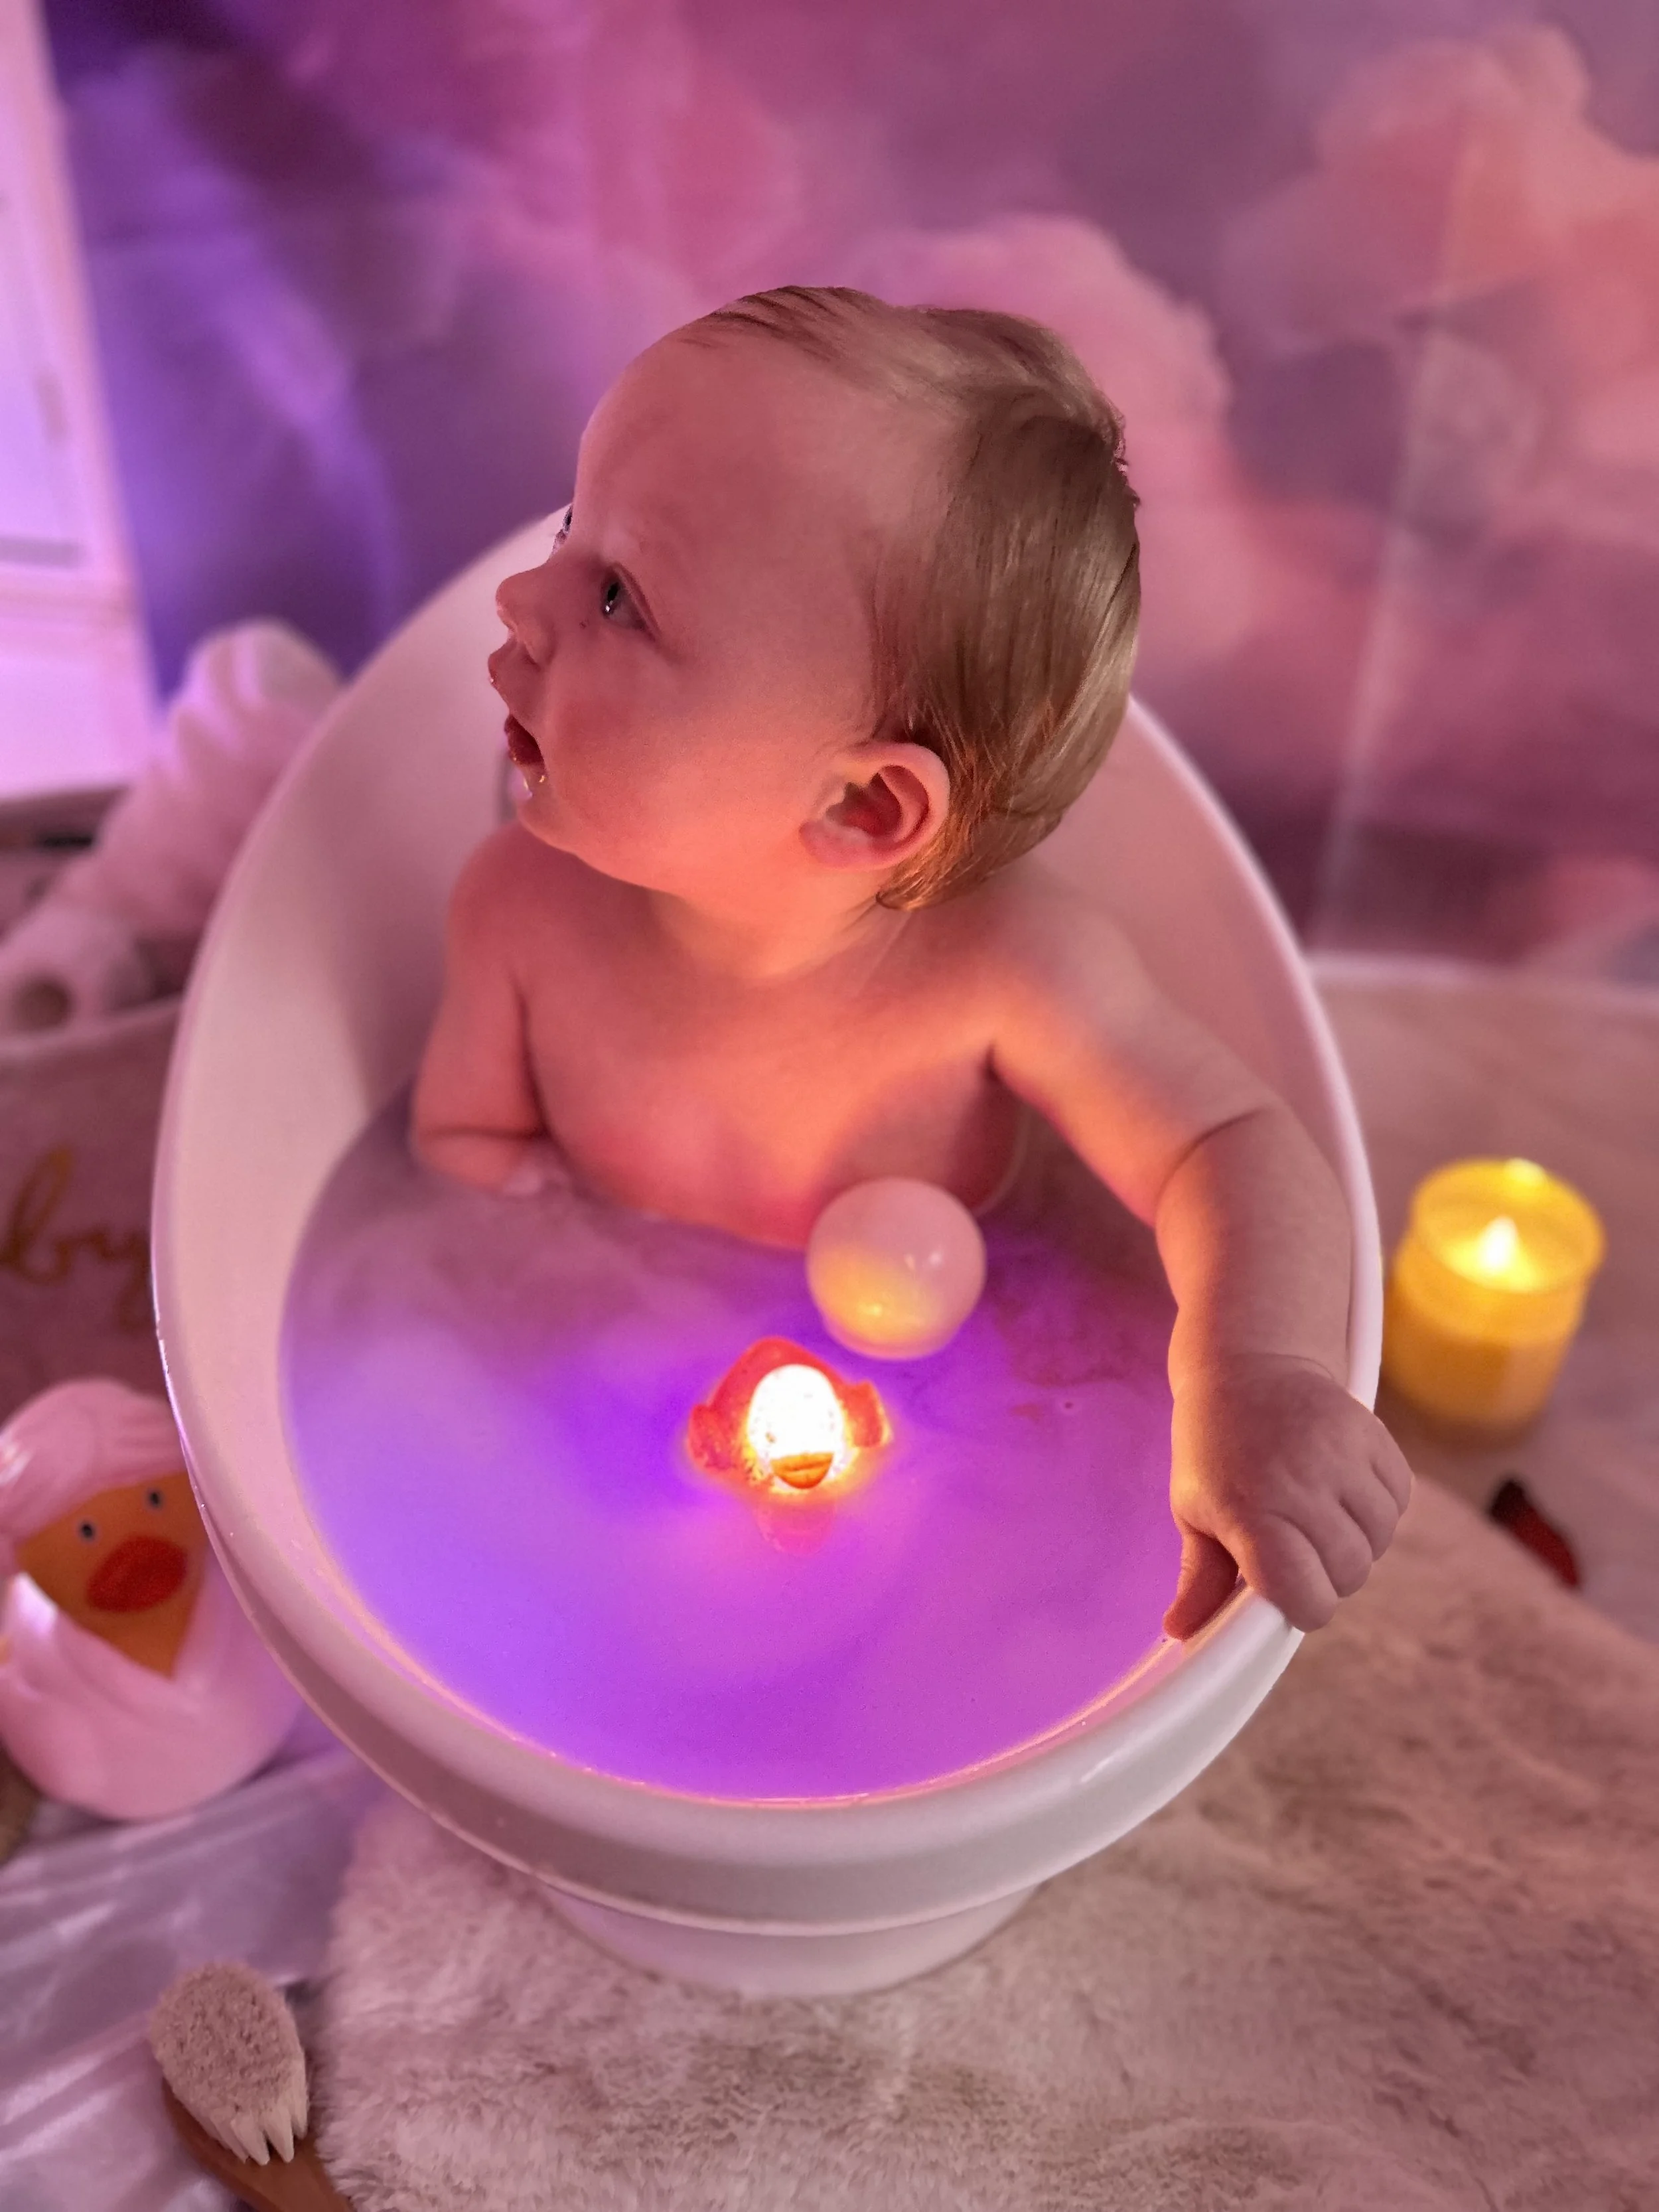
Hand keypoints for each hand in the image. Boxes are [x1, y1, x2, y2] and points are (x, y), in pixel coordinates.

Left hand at [1162, 1353, 1412, 1639]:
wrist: (1245, 1367)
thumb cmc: (1213, 1450)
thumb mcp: (1194, 1510)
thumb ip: (1200, 1577)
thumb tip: (1182, 1632)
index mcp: (1250, 1510)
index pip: (1306, 1596)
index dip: (1302, 1607)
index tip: (1287, 1591)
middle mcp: (1301, 1482)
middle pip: (1348, 1572)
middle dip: (1328, 1576)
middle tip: (1300, 1550)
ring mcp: (1341, 1454)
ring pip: (1379, 1540)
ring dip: (1357, 1542)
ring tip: (1321, 1519)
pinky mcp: (1371, 1432)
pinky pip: (1399, 1498)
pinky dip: (1379, 1507)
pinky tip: (1344, 1491)